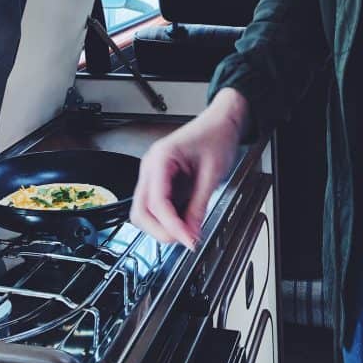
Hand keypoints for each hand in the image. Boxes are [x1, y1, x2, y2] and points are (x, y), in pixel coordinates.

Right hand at [130, 89, 249, 249]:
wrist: (221, 121)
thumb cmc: (216, 136)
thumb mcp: (212, 174)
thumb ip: (199, 206)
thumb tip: (192, 233)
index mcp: (161, 159)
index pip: (156, 202)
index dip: (172, 226)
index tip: (189, 241)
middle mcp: (151, 166)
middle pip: (141, 211)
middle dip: (160, 230)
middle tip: (185, 240)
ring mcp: (153, 174)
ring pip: (144, 211)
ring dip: (162, 226)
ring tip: (187, 231)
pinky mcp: (160, 181)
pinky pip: (155, 206)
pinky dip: (167, 219)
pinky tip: (185, 221)